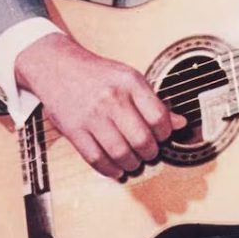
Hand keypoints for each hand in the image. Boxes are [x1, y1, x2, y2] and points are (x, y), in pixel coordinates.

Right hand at [15, 32, 186, 178]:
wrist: (58, 67)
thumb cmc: (98, 74)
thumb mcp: (130, 79)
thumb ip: (154, 102)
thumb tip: (180, 123)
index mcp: (130, 82)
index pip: (158, 116)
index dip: (165, 133)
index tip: (163, 136)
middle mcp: (111, 99)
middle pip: (141, 139)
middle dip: (150, 152)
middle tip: (149, 153)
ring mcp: (91, 116)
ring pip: (119, 152)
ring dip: (132, 164)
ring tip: (134, 162)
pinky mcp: (74, 130)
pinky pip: (95, 158)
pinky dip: (109, 170)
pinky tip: (116, 169)